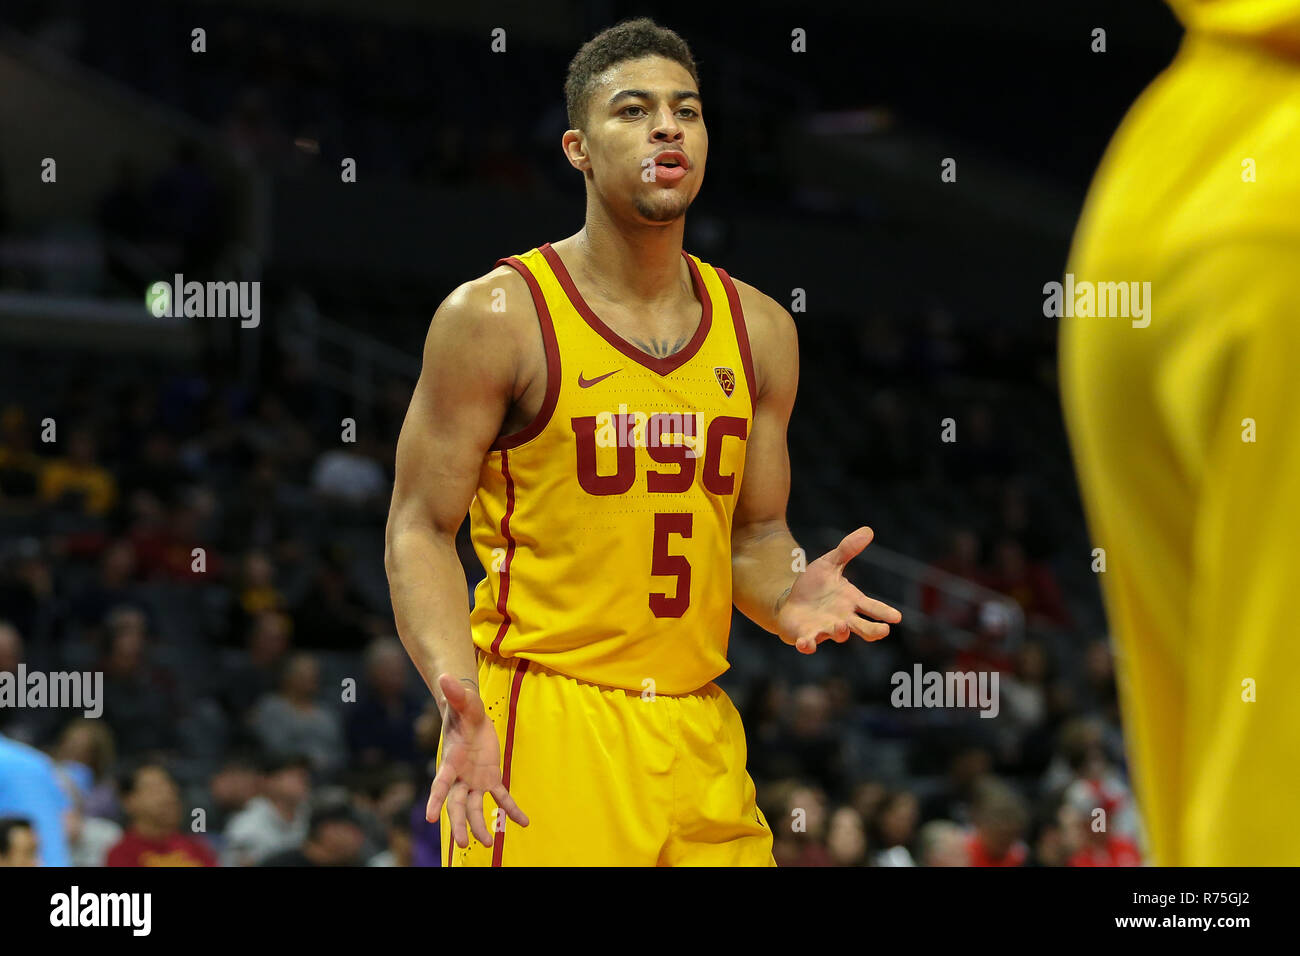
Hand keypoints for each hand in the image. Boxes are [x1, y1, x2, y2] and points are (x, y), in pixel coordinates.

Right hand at [426, 673, 528, 847]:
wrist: (469, 715)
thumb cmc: (462, 710)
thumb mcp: (463, 702)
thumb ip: (455, 694)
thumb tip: (444, 677)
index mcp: (451, 761)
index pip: (440, 783)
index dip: (436, 800)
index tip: (430, 818)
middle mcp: (460, 776)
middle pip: (456, 805)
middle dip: (459, 824)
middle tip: (464, 843)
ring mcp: (474, 780)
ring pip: (474, 808)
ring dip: (480, 825)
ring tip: (486, 843)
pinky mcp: (491, 779)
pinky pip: (501, 798)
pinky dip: (511, 811)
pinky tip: (523, 822)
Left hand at [777, 526, 901, 653]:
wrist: (791, 601)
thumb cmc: (815, 585)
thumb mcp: (829, 564)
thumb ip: (847, 550)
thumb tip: (868, 530)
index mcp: (852, 602)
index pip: (873, 608)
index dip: (884, 612)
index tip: (897, 617)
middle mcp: (844, 619)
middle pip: (863, 628)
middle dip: (873, 630)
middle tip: (884, 630)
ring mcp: (826, 629)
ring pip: (838, 635)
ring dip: (840, 632)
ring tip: (841, 626)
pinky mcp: (806, 636)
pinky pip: (808, 643)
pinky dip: (807, 645)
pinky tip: (805, 643)